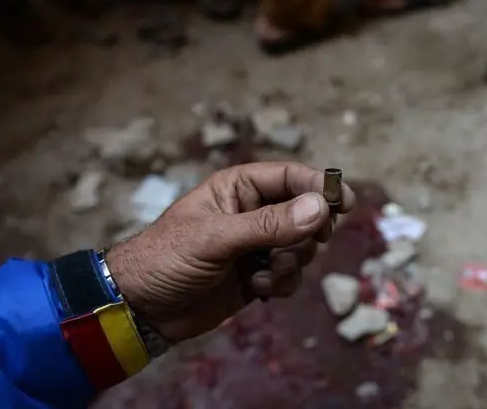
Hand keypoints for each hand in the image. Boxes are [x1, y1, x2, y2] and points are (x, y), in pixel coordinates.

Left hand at [105, 162, 354, 341]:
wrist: (142, 308)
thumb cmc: (167, 258)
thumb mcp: (215, 238)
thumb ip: (269, 224)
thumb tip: (321, 208)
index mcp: (240, 188)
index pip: (292, 176)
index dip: (320, 187)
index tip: (344, 203)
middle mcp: (254, 212)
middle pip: (307, 212)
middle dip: (308, 232)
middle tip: (300, 245)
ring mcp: (258, 245)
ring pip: (303, 247)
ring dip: (292, 262)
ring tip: (264, 272)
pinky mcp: (259, 276)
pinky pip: (292, 275)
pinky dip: (282, 283)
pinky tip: (256, 289)